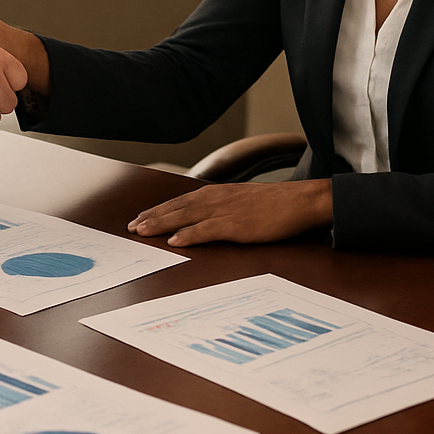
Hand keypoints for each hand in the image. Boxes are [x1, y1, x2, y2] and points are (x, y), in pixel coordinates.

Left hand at [128, 180, 333, 246]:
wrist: (301, 201)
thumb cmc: (274, 205)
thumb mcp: (242, 202)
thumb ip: (222, 208)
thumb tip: (205, 218)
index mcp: (217, 193)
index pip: (180, 201)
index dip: (158, 210)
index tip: (140, 217)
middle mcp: (216, 198)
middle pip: (177, 207)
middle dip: (152, 217)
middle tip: (131, 226)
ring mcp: (226, 211)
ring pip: (186, 216)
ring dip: (162, 224)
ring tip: (142, 231)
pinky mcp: (237, 225)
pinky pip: (208, 230)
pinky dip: (189, 234)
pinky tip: (174, 240)